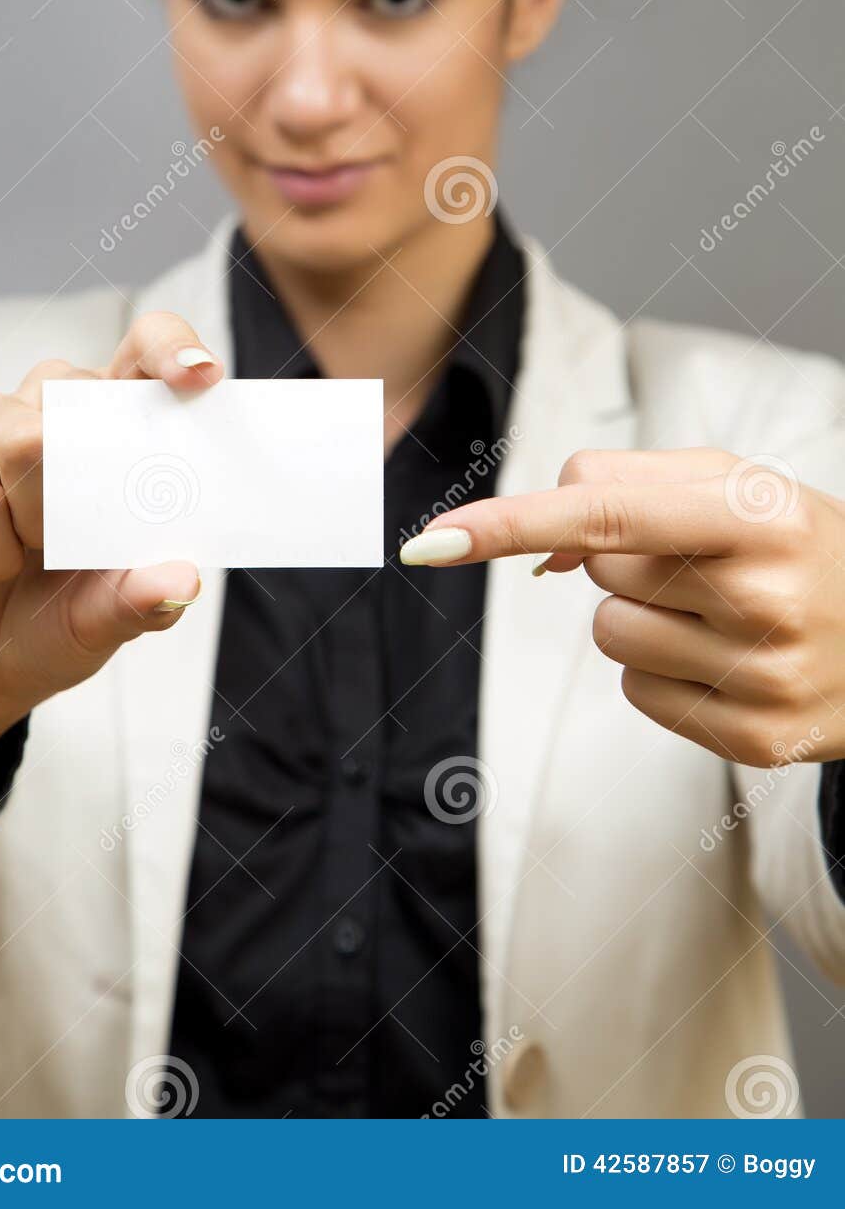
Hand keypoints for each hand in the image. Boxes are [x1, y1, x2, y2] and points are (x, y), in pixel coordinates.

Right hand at [0, 310, 223, 737]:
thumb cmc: (56, 618)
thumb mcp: (111, 620)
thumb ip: (146, 599)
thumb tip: (184, 579)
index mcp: (111, 424)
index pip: (145, 348)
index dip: (171, 348)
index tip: (200, 378)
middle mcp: (48, 409)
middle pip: (79, 388)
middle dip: (96, 473)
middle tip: (89, 535)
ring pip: (25, 437)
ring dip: (38, 516)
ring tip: (36, 551)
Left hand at [400, 447, 844, 765]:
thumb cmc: (794, 544)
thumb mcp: (732, 485)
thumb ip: (626, 484)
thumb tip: (540, 548)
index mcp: (760, 514)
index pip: (608, 511)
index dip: (511, 521)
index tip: (432, 539)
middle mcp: (766, 598)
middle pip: (600, 566)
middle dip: (628, 555)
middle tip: (704, 561)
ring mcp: (764, 678)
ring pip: (609, 634)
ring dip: (641, 615)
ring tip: (719, 611)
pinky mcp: (757, 741)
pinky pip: (638, 694)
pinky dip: (662, 671)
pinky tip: (725, 658)